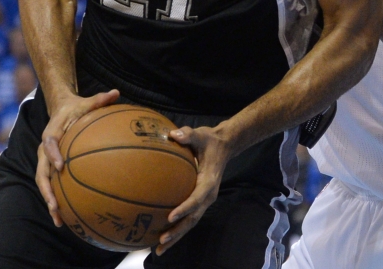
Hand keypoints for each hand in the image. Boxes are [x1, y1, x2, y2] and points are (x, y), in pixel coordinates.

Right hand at [35, 88, 119, 225]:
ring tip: (59, 219)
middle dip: (47, 189)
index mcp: (52, 132)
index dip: (53, 154)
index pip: (49, 143)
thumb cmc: (77, 107)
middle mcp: (45, 148)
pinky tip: (66, 217)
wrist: (61, 109)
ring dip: (49, 201)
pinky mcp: (50, 167)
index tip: (60, 165)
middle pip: (41, 171)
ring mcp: (45, 159)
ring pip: (43, 182)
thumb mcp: (87, 101)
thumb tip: (116, 92)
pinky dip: (56, 199)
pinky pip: (51, 184)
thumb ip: (100, 99)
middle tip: (55, 205)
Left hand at [155, 124, 232, 254]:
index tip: (170, 216)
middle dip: (178, 231)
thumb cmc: (209, 140)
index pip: (197, 198)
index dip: (185, 208)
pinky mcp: (197, 202)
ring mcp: (203, 201)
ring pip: (190, 223)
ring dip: (176, 236)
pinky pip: (187, 218)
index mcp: (209, 182)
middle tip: (162, 241)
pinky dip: (175, 229)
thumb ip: (188, 134)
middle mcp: (208, 195)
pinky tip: (160, 238)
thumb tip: (174, 134)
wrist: (223, 146)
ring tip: (159, 249)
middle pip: (193, 218)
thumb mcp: (201, 134)